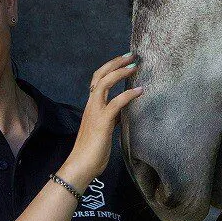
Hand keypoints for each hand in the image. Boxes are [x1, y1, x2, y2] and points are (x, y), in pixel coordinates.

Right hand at [61, 52, 142, 188]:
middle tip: (131, 55)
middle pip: (99, 75)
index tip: (125, 61)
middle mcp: (91, 105)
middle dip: (115, 62)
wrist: (81, 165)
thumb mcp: (104, 130)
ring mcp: (95, 112)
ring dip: (120, 71)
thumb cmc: (92, 152)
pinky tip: (140, 90)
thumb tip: (121, 113)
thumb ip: (111, 119)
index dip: (110, 68)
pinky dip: (129, 94)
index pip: (98, 80)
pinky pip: (116, 102)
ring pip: (104, 82)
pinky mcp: (102, 121)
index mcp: (91, 106)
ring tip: (135, 65)